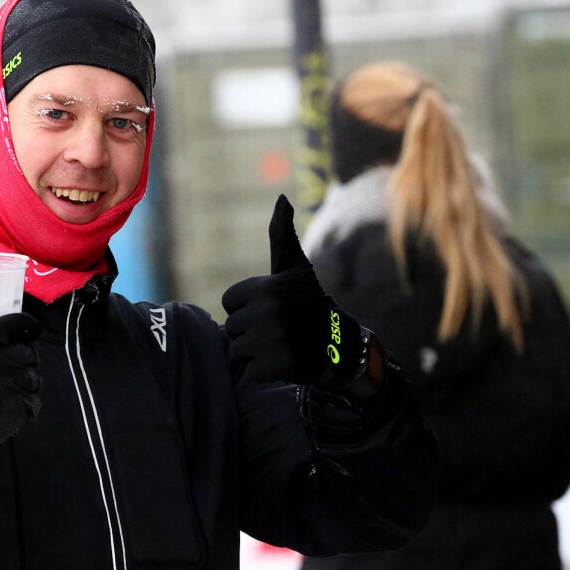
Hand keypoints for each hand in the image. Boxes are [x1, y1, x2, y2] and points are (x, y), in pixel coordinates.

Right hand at [0, 300, 41, 467]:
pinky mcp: (20, 408)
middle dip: (23, 358)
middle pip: (28, 351)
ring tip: (8, 391)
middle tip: (10, 368)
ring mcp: (12, 384)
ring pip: (34, 376)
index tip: (29, 331)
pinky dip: (26, 407)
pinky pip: (34, 402)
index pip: (18, 323)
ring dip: (26, 382)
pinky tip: (9, 410)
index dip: (28, 326)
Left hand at [222, 194, 366, 389]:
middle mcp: (267, 312)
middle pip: (232, 329)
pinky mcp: (277, 366)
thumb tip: (281, 198)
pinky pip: (251, 371)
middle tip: (279, 329)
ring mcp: (272, 341)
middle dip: (251, 332)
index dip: (246, 308)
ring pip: (239, 350)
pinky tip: (285, 360)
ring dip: (257, 352)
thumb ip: (281, 234)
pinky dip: (266, 371)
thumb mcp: (294, 267)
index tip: (271, 309)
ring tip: (281, 344)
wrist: (340, 342)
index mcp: (264, 288)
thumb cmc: (309, 301)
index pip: (229, 303)